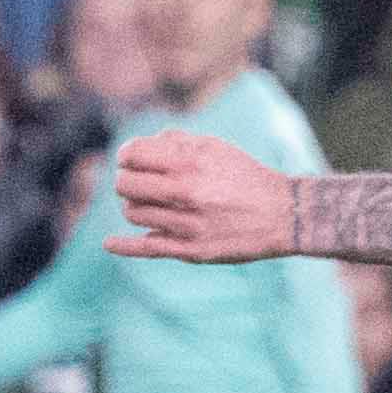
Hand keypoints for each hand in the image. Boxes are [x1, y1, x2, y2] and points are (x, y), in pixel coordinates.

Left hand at [107, 129, 300, 261]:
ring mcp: (187, 224)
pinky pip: (146, 248)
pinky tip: (109, 243)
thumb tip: (138, 146)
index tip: (128, 159)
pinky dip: (123, 246)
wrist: (282, 214)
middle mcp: (187, 192)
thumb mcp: (216, 148)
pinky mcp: (190, 251)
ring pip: (134, 213)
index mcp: (192, 162)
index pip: (133, 155)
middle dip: (125, 180)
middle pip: (126, 185)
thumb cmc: (245, 177)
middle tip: (133, 181)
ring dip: (134, 206)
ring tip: (148, 203)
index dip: (126, 156)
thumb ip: (176, 142)